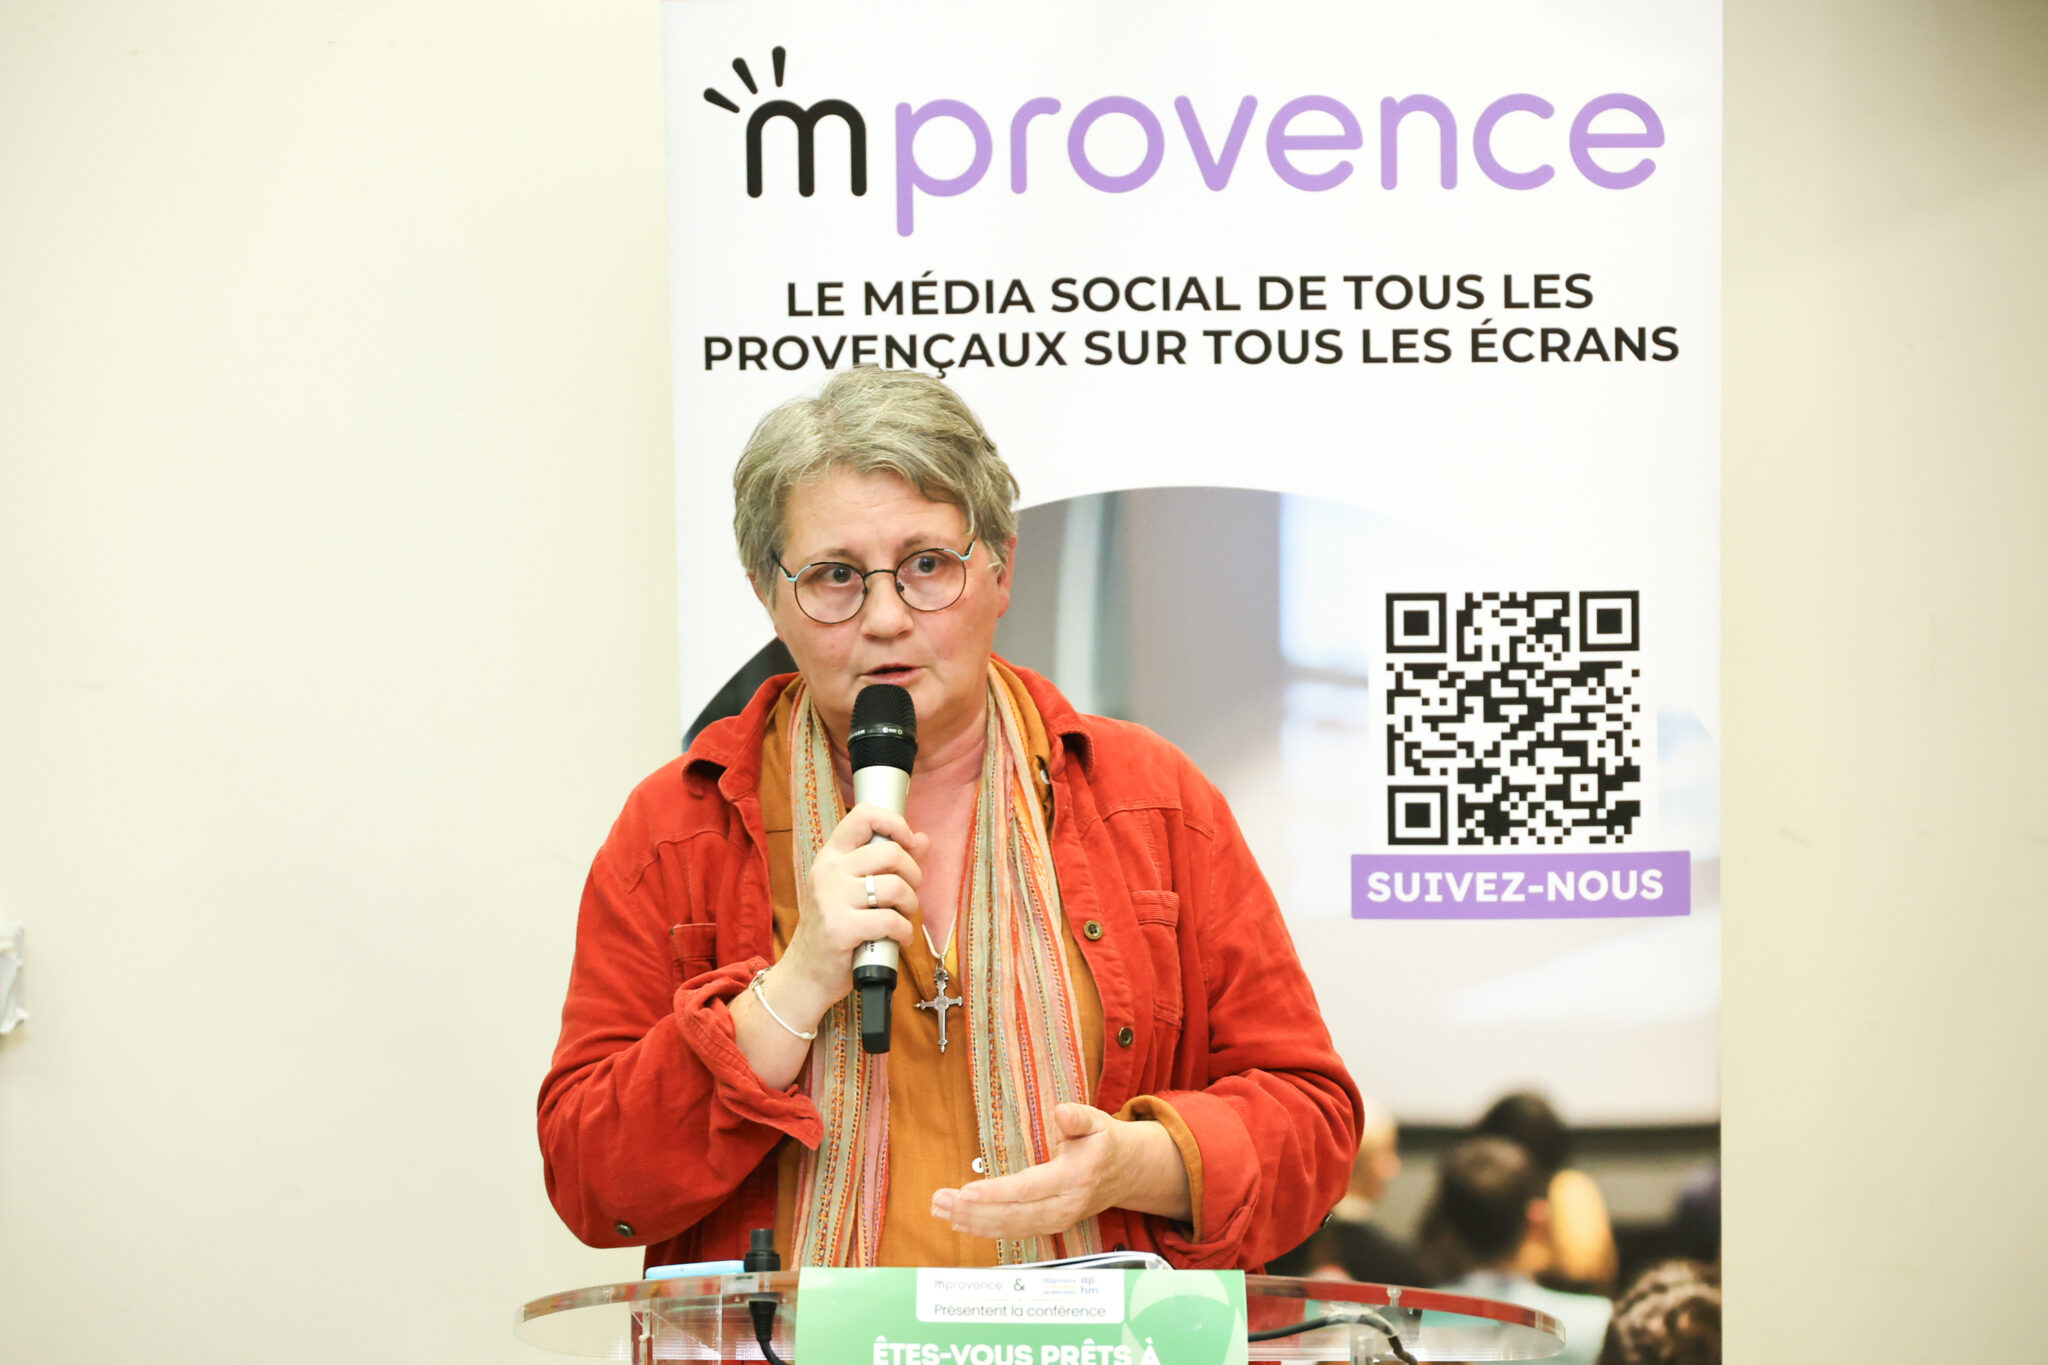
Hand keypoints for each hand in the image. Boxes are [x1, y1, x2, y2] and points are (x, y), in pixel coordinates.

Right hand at [777, 802, 930, 1021]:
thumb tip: (923, 839)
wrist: (805, 974)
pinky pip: (891, 920)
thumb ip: (889, 864)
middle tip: (909, 894)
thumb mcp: (855, 890)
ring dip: (912, 906)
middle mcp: (829, 872)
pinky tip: (899, 938)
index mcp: (832, 857)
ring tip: (904, 918)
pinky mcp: (840, 928)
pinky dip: (904, 932)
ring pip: (896, 887)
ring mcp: (832, 899)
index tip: (909, 843)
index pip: (864, 815)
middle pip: (891, 852)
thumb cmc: (835, 929)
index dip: (895, 823)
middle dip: (914, 874)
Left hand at [929, 1103, 1191, 1239]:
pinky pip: (1014, 1232)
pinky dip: (985, 1229)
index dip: (995, 1194)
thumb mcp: (1097, 1121)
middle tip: (939, 1201)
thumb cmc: (1105, 1142)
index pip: (1028, 1190)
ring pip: (1010, 1228)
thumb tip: (1060, 1111)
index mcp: (1074, 1178)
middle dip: (972, 1211)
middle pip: (1013, 1215)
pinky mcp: (1049, 1226)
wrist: (1127, 1172)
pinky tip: (961, 1223)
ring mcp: (1057, 1221)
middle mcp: (1064, 1206)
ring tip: (941, 1210)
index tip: (966, 1192)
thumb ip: (1078, 1117)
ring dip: (972, 1222)